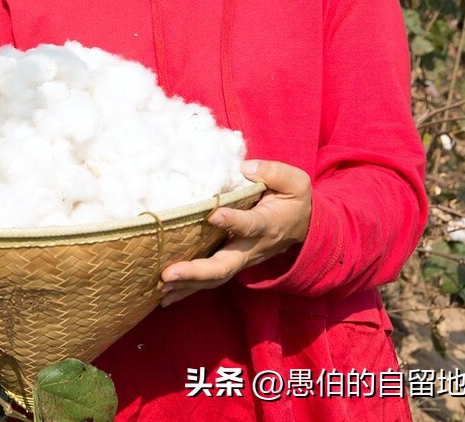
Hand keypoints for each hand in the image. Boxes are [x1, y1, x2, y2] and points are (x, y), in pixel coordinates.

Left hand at [158, 160, 310, 305]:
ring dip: (187, 285)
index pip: (249, 225)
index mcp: (267, 224)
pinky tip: (162, 296)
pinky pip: (209, 280)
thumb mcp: (294, 182)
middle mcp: (252, 247)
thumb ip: (273, 173)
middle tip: (168, 274)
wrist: (305, 228)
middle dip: (196, 271)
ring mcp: (241, 259)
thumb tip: (245, 168)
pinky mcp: (231, 263)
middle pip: (224, 265)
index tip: (213, 214)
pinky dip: (186, 290)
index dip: (233, 221)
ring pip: (214, 277)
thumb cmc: (294, 200)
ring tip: (159, 288)